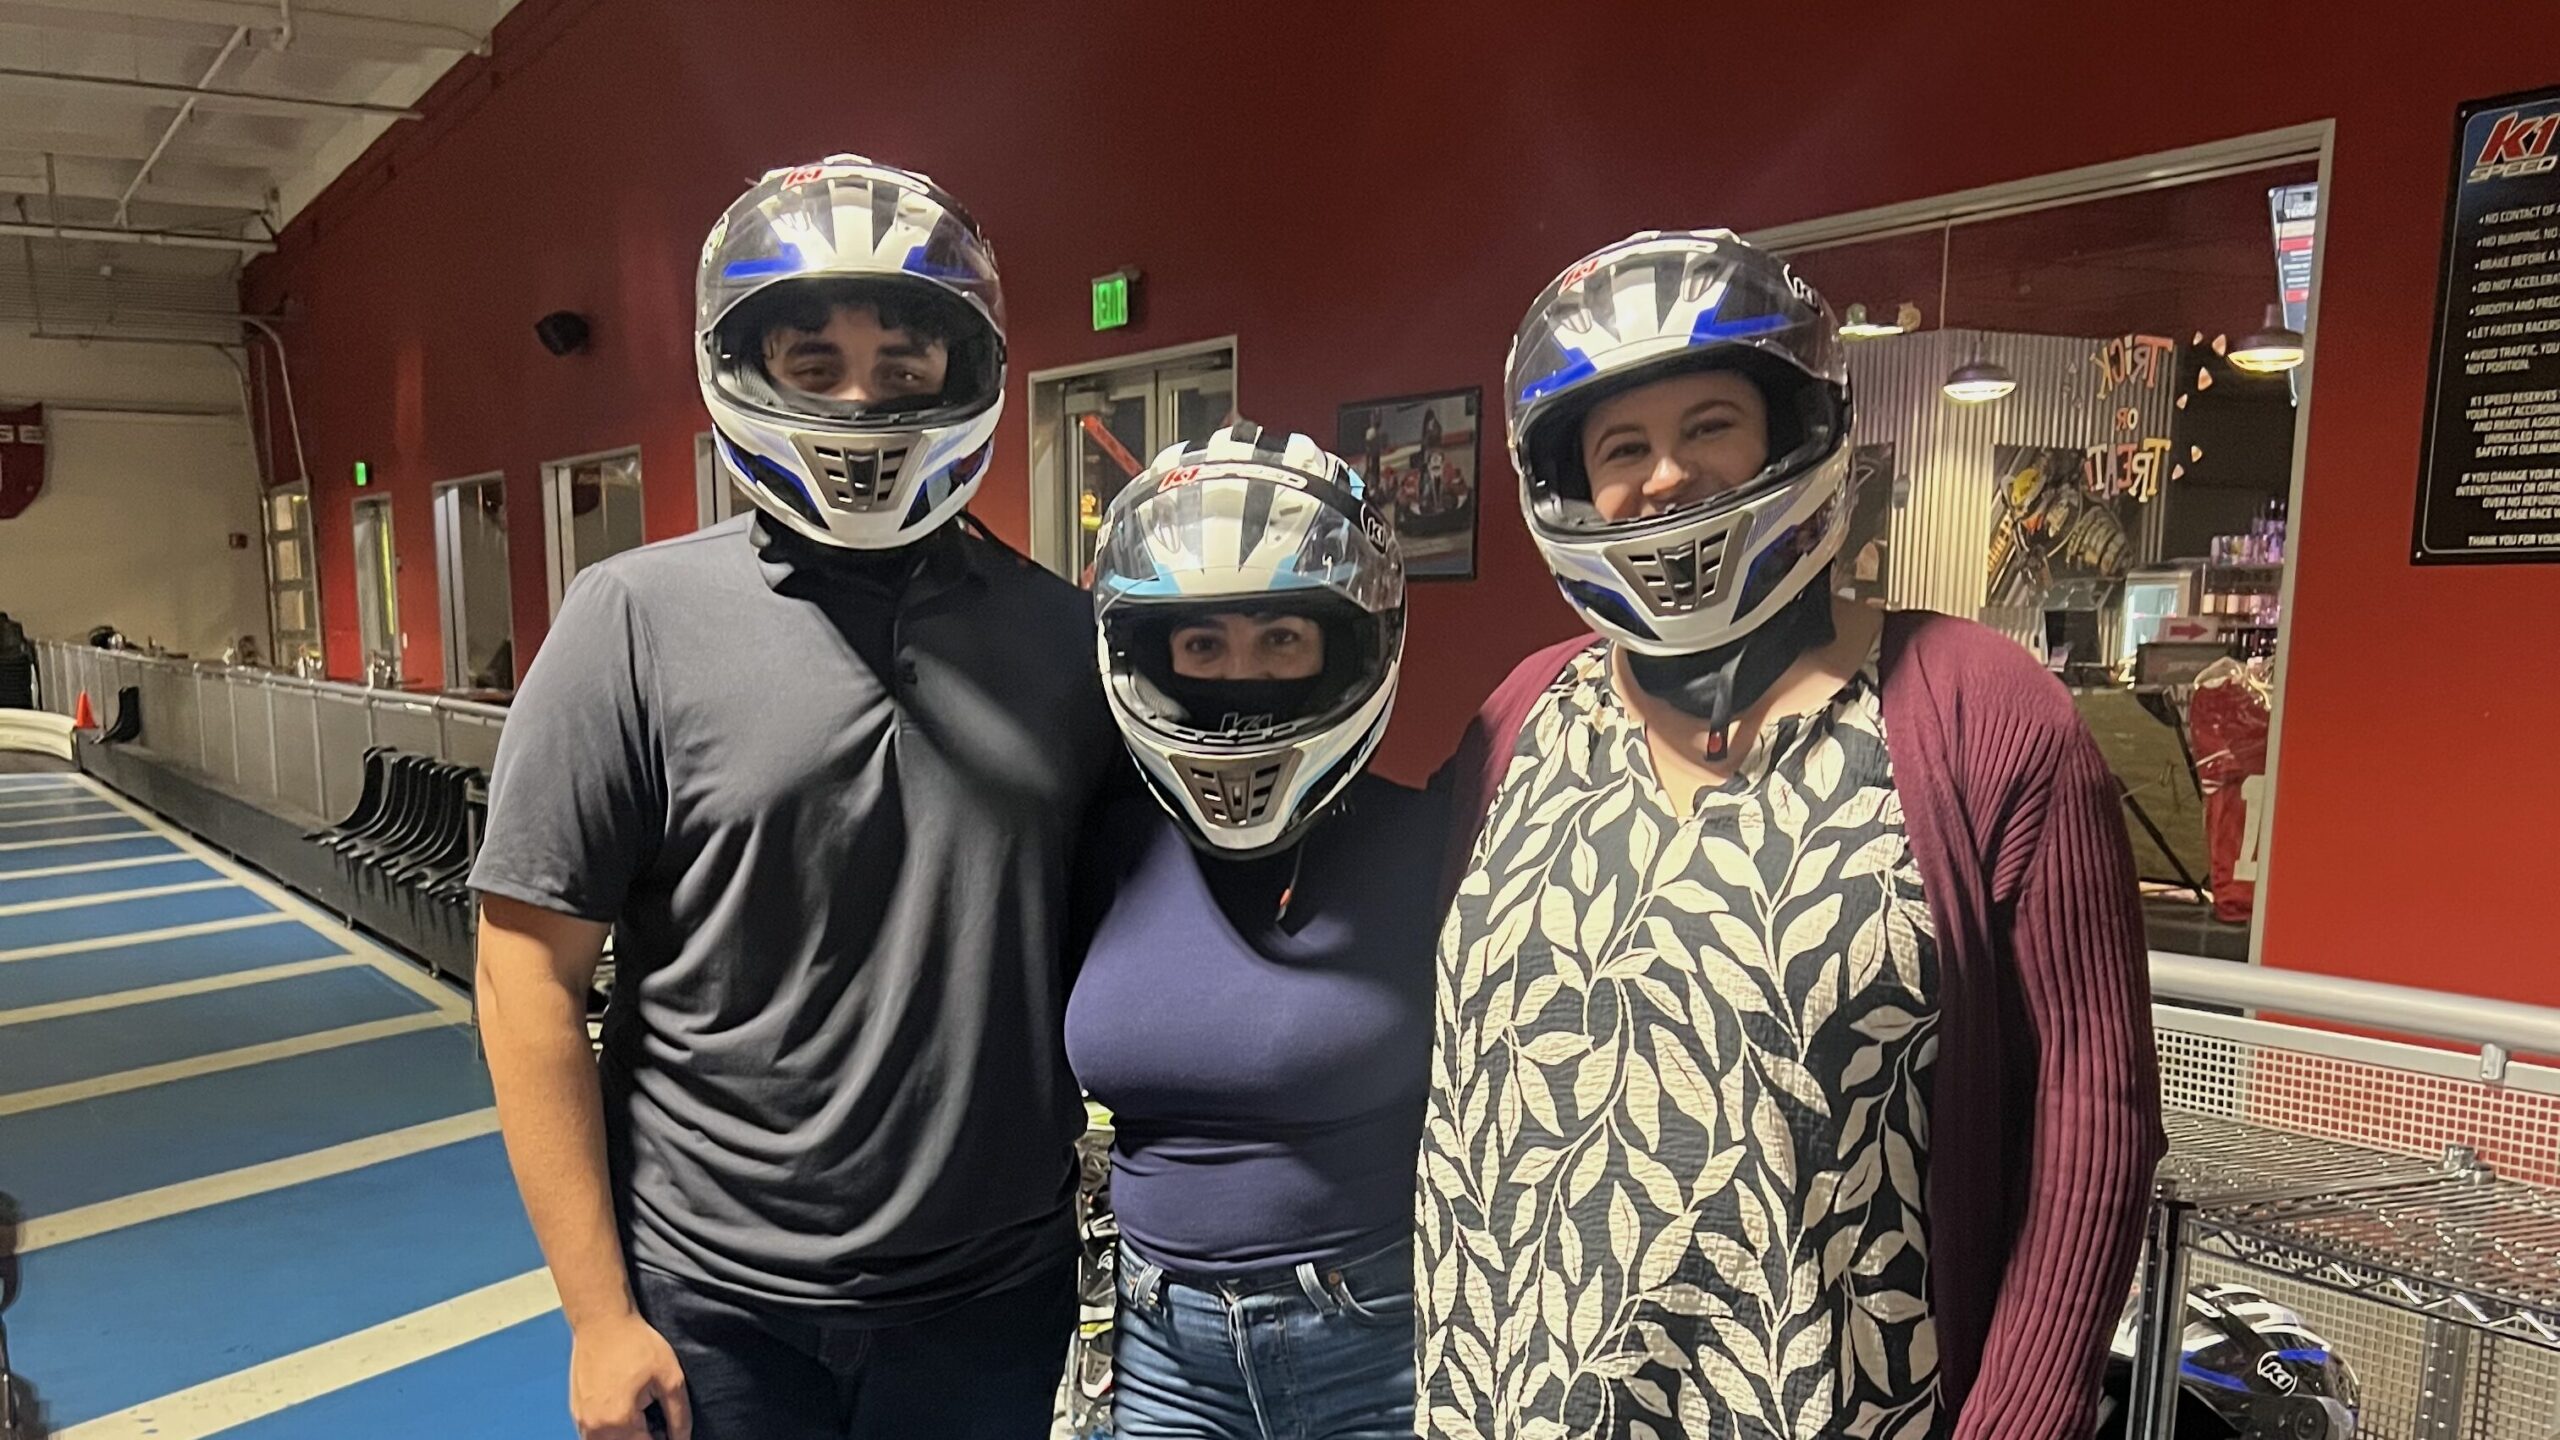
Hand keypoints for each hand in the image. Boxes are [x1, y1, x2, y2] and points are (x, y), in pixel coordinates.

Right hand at [570, 1311, 690, 1439]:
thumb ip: (678, 1415)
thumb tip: (682, 1439)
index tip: (668, 1428)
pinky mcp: (576, 1413)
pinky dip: (611, 1432)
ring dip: (626, 1437)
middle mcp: (595, 1428)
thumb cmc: (635, 1343)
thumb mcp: (670, 1376)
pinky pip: (594, 1436)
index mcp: (619, 1422)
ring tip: (641, 1416)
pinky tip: (624, 1412)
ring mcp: (582, 1421)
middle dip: (644, 1437)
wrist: (602, 1322)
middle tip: (657, 1421)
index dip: (664, 1439)